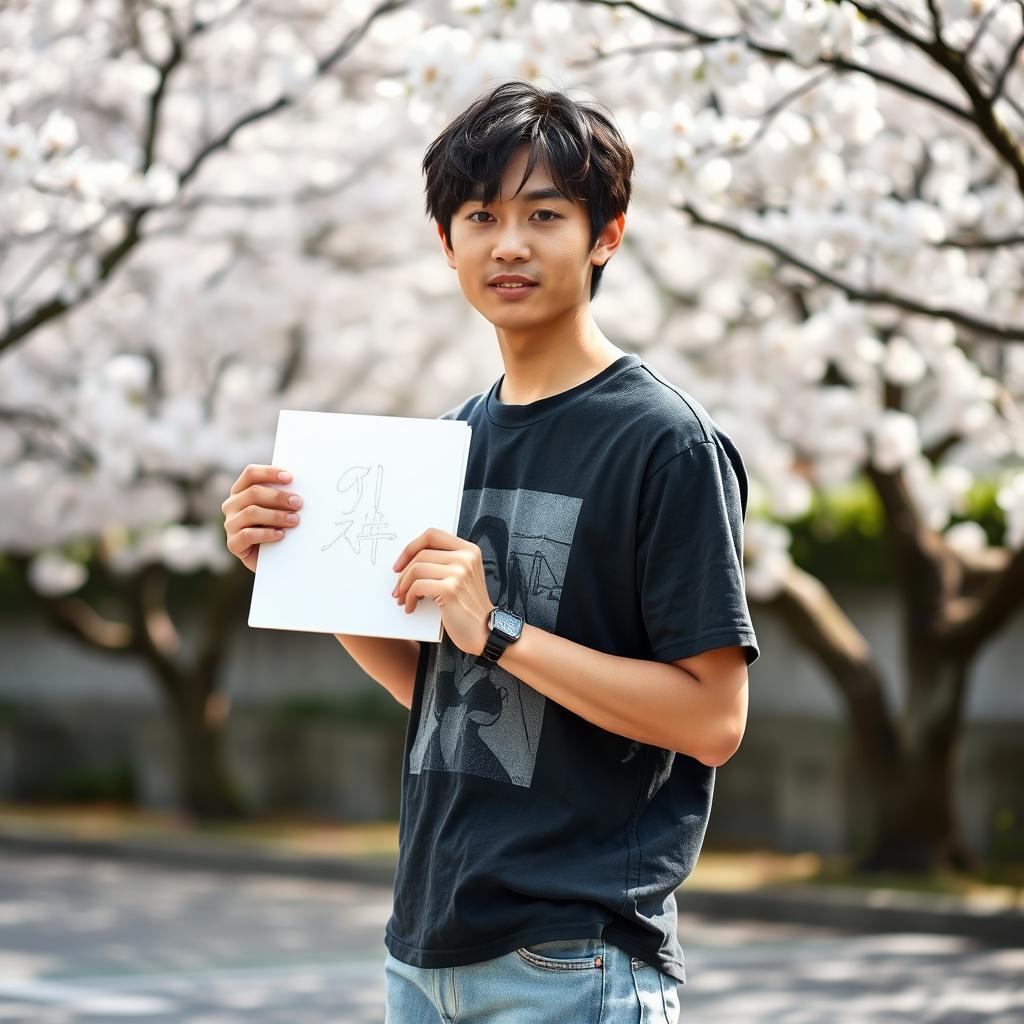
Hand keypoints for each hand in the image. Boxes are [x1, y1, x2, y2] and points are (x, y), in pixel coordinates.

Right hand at [222, 464, 303, 572]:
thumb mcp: (278, 509)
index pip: (251, 474)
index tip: (290, 478)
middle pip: (253, 492)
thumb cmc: (277, 526)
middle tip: (298, 503)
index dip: (270, 472)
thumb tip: (297, 488)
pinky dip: (267, 533)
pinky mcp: (233, 543)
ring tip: (294, 520)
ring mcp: (230, 524)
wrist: (272, 559)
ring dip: (276, 515)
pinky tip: (281, 534)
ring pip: (251, 512)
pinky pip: (248, 535)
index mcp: (241, 491)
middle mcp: (231, 505)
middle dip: (279, 496)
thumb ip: (282, 497)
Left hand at [392, 527, 492, 656]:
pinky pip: (417, 586)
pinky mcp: (450, 589)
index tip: (400, 564)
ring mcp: (460, 572)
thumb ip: (444, 562)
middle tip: (397, 588)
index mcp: (469, 550)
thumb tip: (409, 561)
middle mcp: (466, 557)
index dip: (411, 547)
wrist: (485, 631)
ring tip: (402, 599)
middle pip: (421, 553)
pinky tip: (411, 607)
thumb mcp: (462, 576)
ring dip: (403, 586)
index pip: (432, 534)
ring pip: (416, 569)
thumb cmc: (468, 607)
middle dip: (403, 573)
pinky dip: (409, 597)